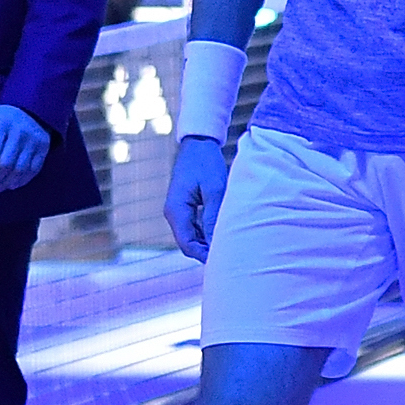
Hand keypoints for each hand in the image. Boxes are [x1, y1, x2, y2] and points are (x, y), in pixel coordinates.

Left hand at [0, 104, 50, 191]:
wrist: (33, 109)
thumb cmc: (4, 118)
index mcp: (2, 123)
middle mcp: (20, 132)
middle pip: (5, 163)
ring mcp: (34, 141)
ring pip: (19, 170)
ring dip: (6, 183)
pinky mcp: (44, 148)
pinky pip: (33, 170)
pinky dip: (21, 181)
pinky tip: (11, 184)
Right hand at [165, 134, 229, 259]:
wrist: (198, 143)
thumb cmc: (206, 163)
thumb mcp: (215, 190)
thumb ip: (213, 217)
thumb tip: (215, 244)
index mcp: (176, 211)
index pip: (187, 244)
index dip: (204, 256)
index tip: (224, 261)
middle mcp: (173, 214)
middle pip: (188, 244)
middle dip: (206, 252)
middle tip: (231, 257)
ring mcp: (178, 211)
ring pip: (191, 237)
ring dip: (207, 243)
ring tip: (230, 246)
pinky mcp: (185, 208)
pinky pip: (194, 227)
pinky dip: (206, 233)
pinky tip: (223, 232)